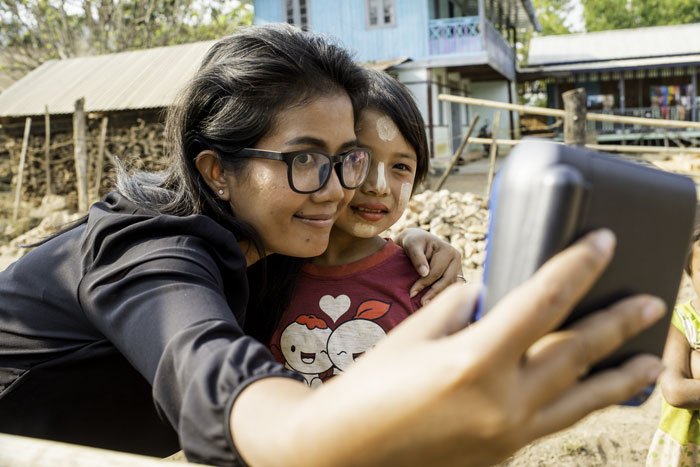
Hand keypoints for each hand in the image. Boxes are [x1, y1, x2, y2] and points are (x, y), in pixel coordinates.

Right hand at [276, 230, 663, 466]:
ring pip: (580, 397)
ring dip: (618, 375)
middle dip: (617, 322)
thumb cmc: (370, 389)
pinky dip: (584, 403)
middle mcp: (501, 401)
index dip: (577, 267)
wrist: (346, 453)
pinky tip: (596, 392)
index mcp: (473, 362)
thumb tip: (493, 297)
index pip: (542, 303)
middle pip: (575, 351)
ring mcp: (507, 433)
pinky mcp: (504, 451)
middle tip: (651, 300)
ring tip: (647, 359)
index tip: (604, 243)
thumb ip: (462, 308)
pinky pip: (558, 421)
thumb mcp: (414, 335)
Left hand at [394, 227, 462, 304]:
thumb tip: (424, 273)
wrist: (418, 241)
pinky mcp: (456, 275)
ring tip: (427, 305)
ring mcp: (458, 268)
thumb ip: (417, 258)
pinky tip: (433, 302)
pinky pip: (451, 288)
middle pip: (447, 281)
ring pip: (451, 286)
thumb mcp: (412, 245)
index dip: (424, 283)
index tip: (412, 293)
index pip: (437, 272)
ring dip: (439, 296)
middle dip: (434, 293)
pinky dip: (442, 295)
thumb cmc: (414, 242)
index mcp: (449, 251)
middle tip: (422, 304)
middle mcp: (457, 259)